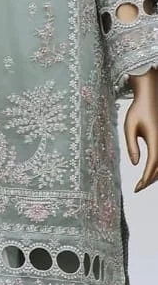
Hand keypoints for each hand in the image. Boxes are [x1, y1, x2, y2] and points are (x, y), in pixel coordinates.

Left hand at [125, 67, 157, 191]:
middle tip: (138, 188)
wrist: (150, 95)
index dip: (145, 179)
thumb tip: (135, 163)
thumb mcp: (129, 127)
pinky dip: (157, 167)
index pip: (151, 165)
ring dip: (154, 175)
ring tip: (142, 183)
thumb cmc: (138, 109)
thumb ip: (131, 146)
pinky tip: (149, 172)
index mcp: (155, 139)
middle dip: (149, 180)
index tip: (137, 188)